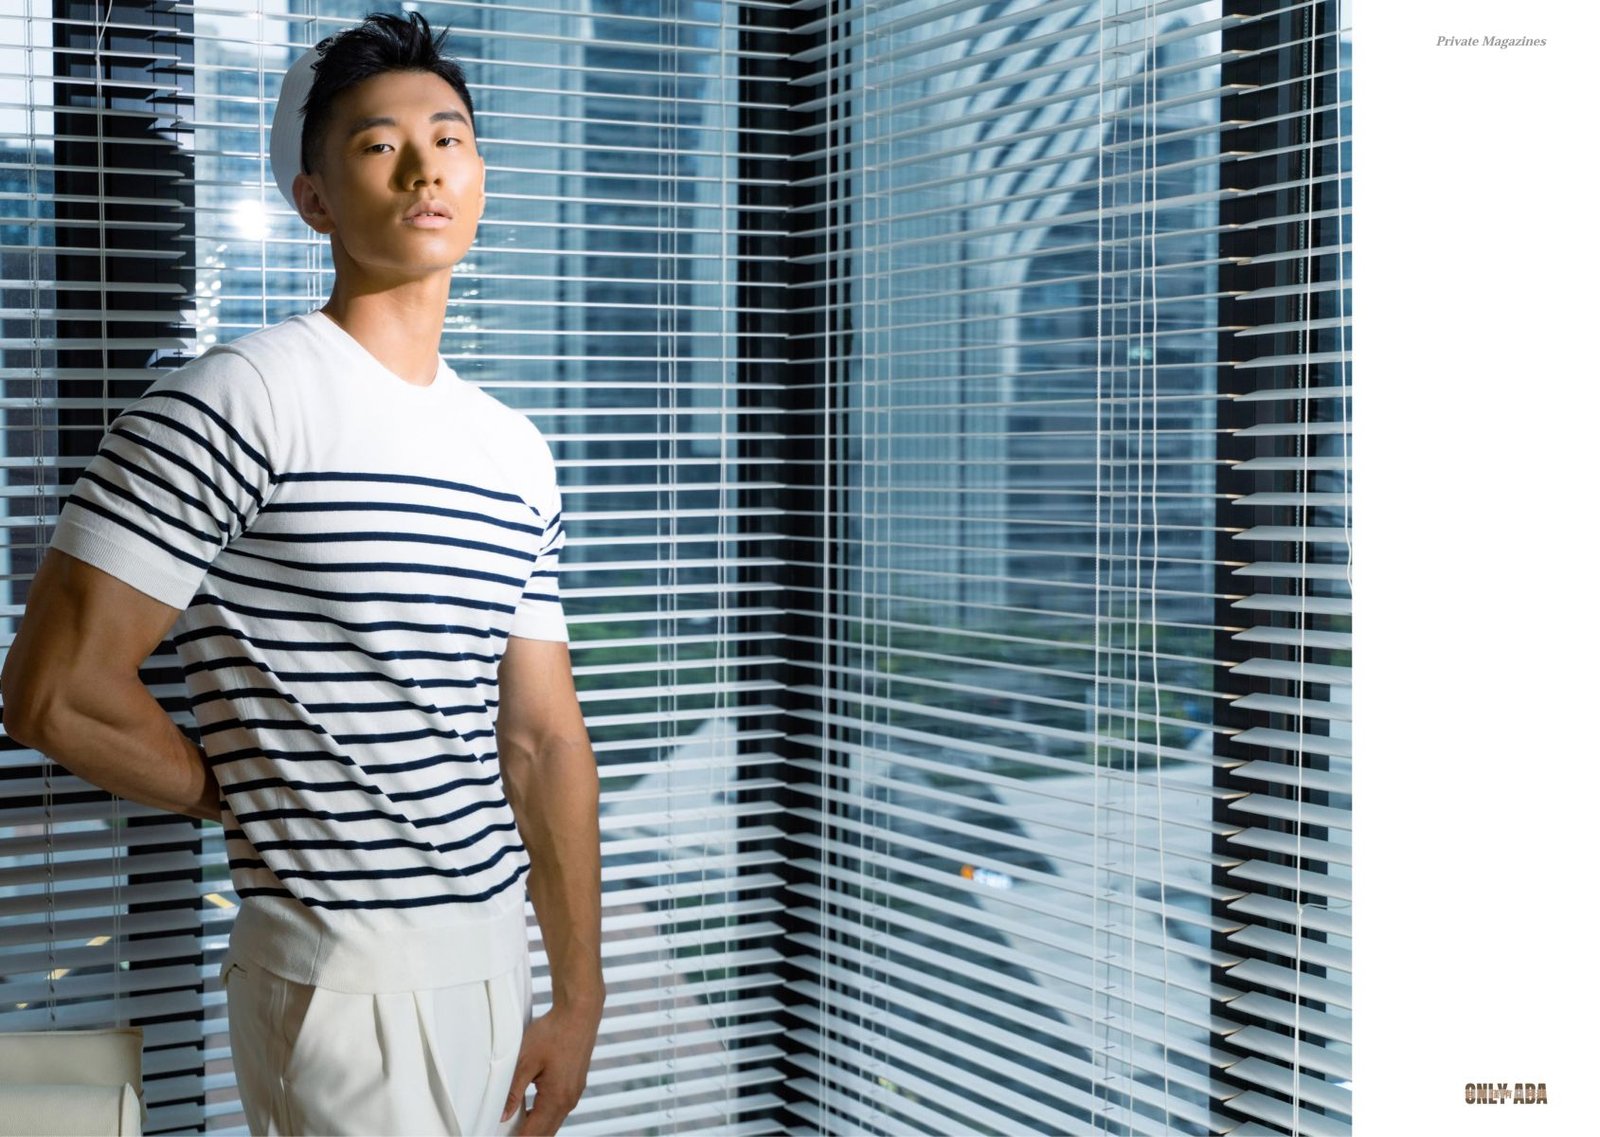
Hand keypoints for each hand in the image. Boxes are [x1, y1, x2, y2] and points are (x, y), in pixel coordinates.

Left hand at [501, 1003, 601, 1135]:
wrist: (579, 1012)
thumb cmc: (556, 1031)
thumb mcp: (526, 1060)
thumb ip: (514, 1091)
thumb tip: (504, 1114)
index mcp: (556, 1098)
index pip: (533, 1133)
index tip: (503, 1136)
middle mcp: (569, 1100)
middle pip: (546, 1132)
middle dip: (527, 1136)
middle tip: (508, 1133)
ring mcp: (575, 1092)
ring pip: (553, 1122)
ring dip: (536, 1127)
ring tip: (516, 1124)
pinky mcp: (576, 1084)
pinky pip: (559, 1110)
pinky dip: (545, 1115)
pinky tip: (532, 1109)